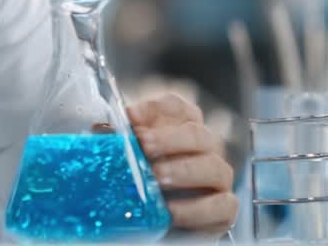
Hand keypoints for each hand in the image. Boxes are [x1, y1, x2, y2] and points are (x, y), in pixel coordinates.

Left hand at [128, 93, 236, 237]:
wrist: (159, 221)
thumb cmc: (143, 180)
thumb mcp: (128, 158)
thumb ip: (118, 141)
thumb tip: (102, 128)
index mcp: (181, 125)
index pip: (175, 106)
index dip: (153, 109)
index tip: (130, 117)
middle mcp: (206, 146)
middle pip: (196, 133)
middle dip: (169, 139)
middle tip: (145, 146)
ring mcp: (218, 176)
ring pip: (213, 166)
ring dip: (184, 171)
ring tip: (158, 178)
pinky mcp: (225, 209)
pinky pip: (221, 205)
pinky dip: (197, 208)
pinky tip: (172, 211)